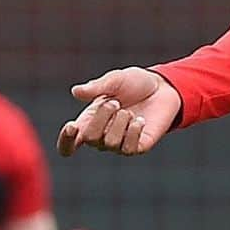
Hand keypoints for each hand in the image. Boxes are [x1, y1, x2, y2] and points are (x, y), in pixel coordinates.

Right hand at [57, 68, 180, 156]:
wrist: (163, 88)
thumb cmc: (134, 83)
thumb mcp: (115, 80)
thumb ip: (96, 87)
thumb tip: (76, 92)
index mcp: (88, 121)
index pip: (69, 143)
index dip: (66, 140)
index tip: (72, 126)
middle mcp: (101, 136)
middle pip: (91, 139)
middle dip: (102, 117)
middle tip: (116, 102)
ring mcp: (120, 144)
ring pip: (110, 143)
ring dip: (120, 122)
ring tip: (129, 111)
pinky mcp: (138, 147)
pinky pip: (129, 149)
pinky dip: (133, 132)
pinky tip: (140, 120)